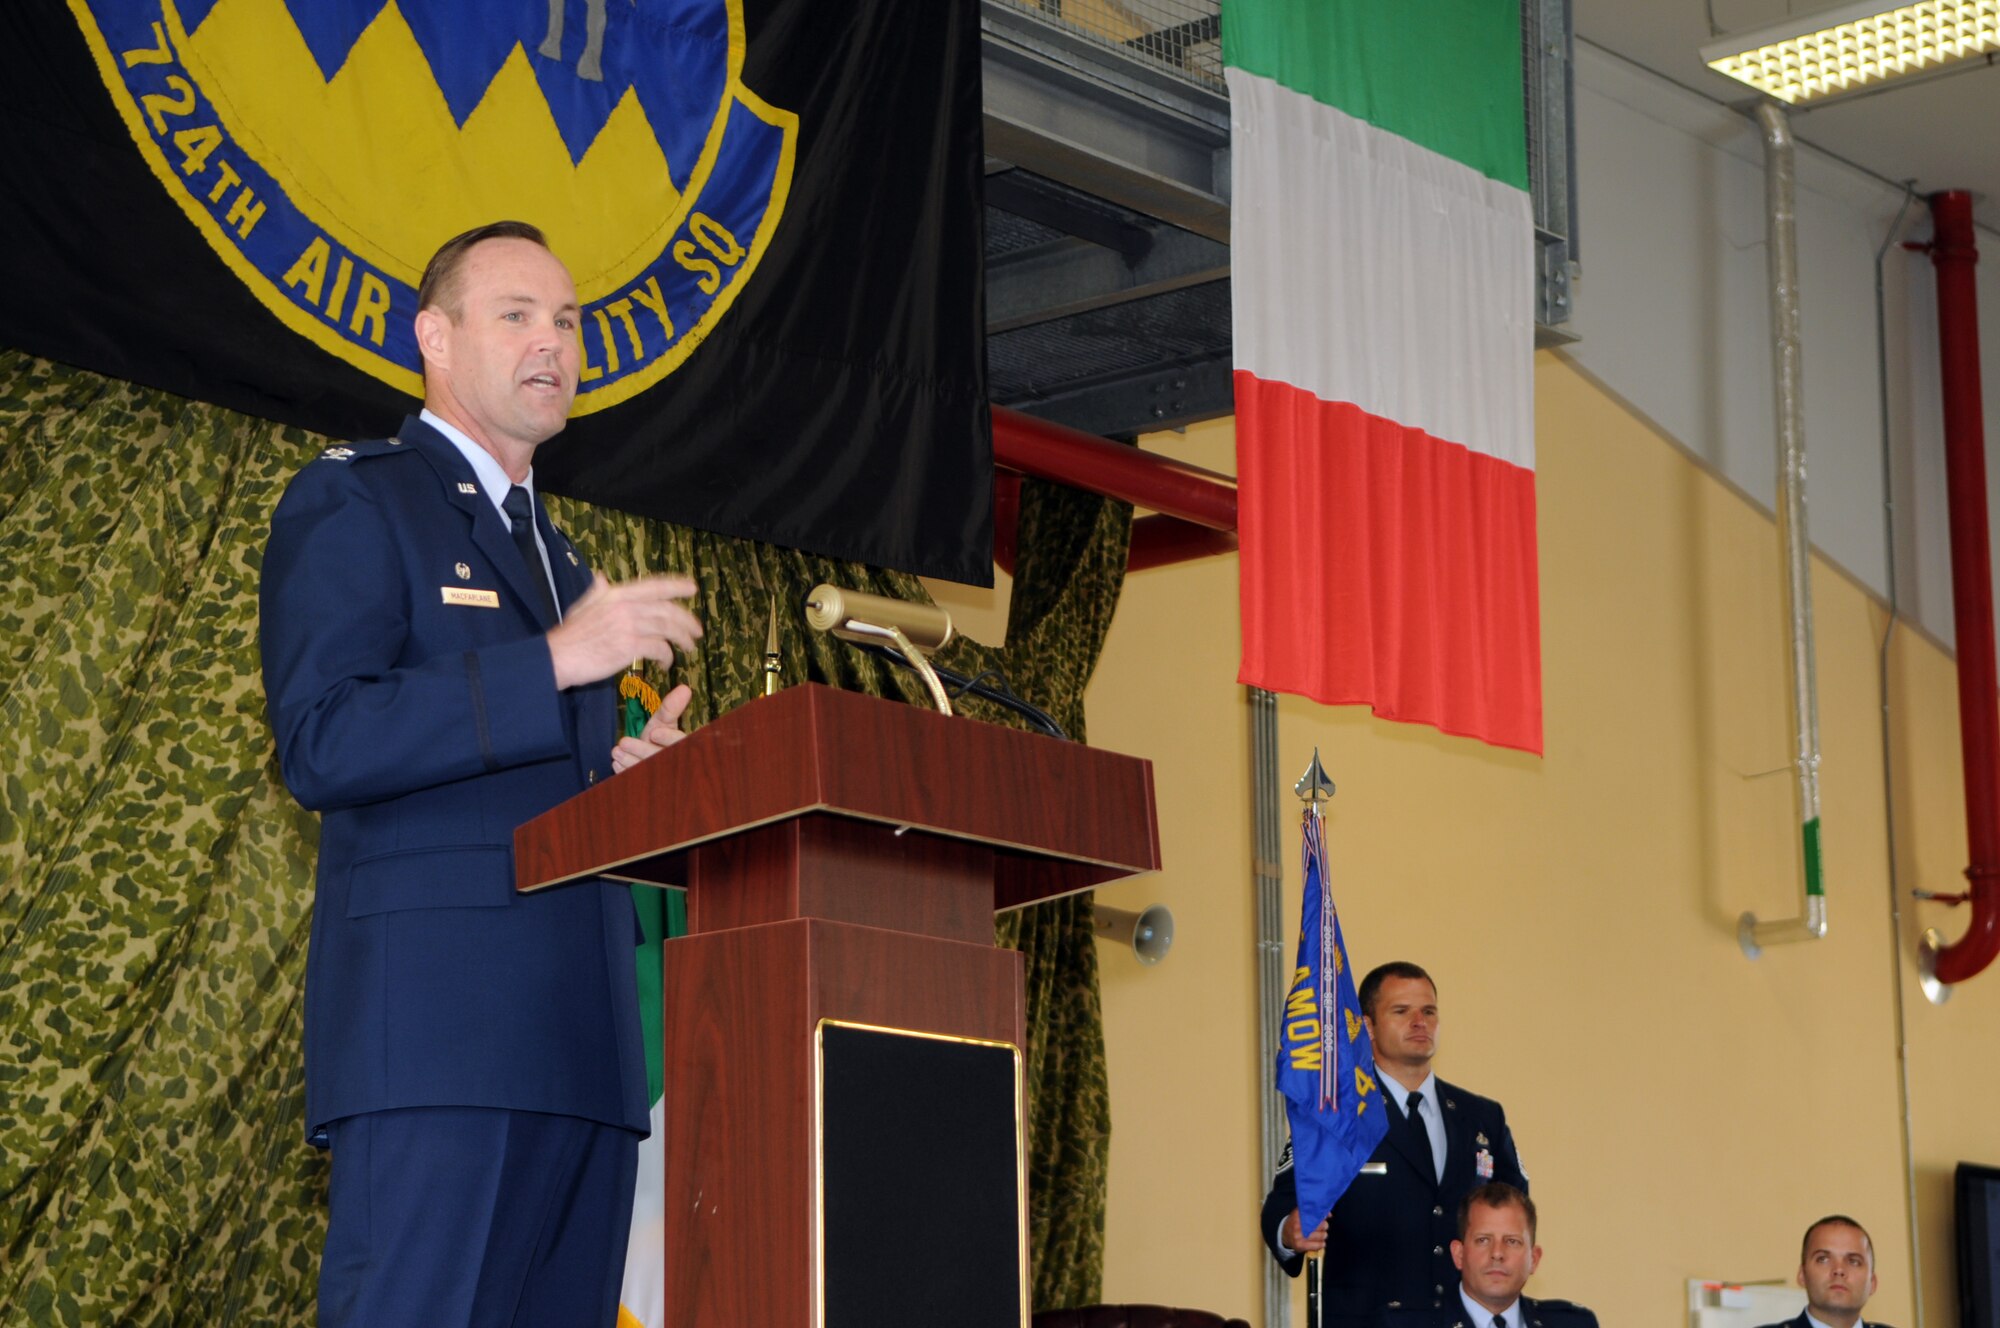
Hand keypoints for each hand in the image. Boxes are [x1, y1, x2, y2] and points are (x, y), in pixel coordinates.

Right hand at [547, 573, 701, 689]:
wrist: (556, 657)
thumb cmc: (569, 635)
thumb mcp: (582, 606)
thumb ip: (597, 592)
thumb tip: (602, 577)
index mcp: (616, 594)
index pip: (654, 585)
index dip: (676, 586)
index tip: (692, 588)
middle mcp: (625, 606)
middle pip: (667, 609)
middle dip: (686, 620)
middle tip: (697, 631)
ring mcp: (628, 625)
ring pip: (668, 628)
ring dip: (682, 639)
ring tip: (689, 648)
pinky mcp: (629, 646)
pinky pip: (660, 648)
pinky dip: (667, 657)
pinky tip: (666, 664)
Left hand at [611, 684, 691, 773]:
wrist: (644, 761)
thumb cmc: (656, 739)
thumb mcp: (662, 722)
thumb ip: (671, 708)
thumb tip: (684, 688)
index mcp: (682, 747)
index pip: (680, 744)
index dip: (668, 738)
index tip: (654, 732)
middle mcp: (675, 765)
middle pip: (661, 759)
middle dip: (642, 750)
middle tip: (623, 742)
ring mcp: (662, 780)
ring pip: (647, 772)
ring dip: (630, 761)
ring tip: (616, 751)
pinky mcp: (649, 789)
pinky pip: (637, 782)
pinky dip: (625, 773)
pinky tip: (617, 764)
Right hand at [1282, 1209, 1327, 1253]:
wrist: (1284, 1235)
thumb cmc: (1296, 1223)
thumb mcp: (1300, 1214)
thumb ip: (1313, 1212)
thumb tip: (1329, 1215)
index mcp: (1297, 1215)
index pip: (1314, 1214)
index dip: (1322, 1216)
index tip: (1325, 1217)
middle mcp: (1297, 1226)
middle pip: (1320, 1225)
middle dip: (1324, 1226)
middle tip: (1323, 1226)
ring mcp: (1299, 1236)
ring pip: (1321, 1235)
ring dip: (1323, 1235)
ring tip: (1321, 1235)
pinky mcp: (1301, 1246)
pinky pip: (1318, 1245)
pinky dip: (1321, 1244)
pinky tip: (1320, 1242)